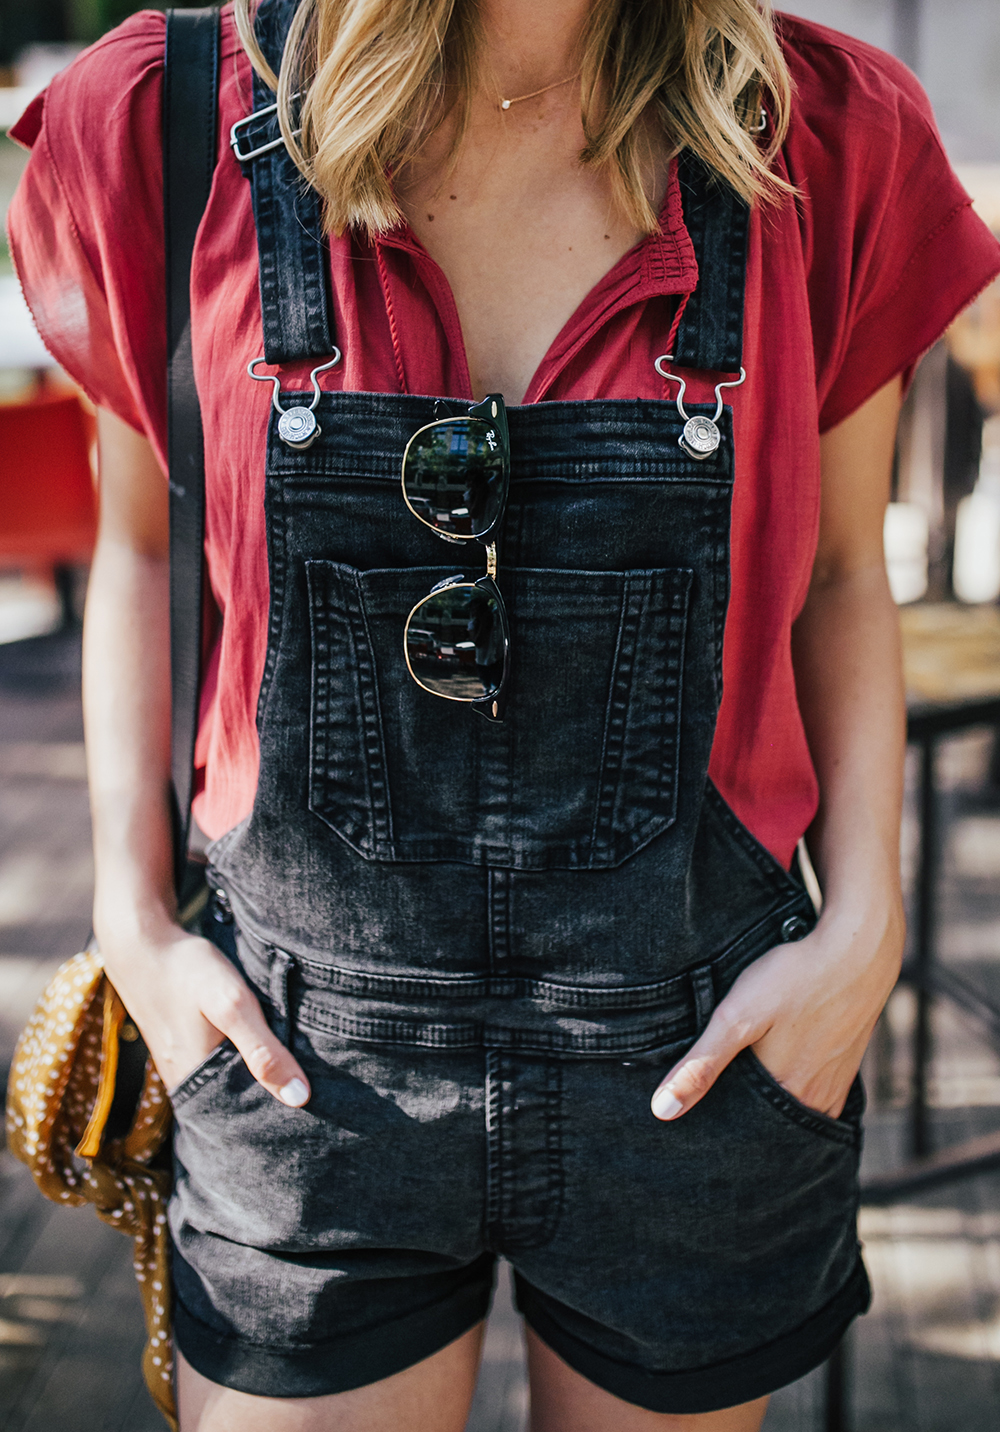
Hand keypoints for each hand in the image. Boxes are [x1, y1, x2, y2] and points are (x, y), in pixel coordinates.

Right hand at [99, 923, 310, 1105]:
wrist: (142, 944)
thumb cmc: (188, 971)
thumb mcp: (231, 1004)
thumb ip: (263, 1050)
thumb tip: (299, 1097)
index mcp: (199, 1085)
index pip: (250, 1118)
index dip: (284, 1110)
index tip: (319, 1100)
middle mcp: (187, 1084)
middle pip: (241, 1103)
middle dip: (274, 1095)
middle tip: (317, 1082)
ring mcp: (181, 1067)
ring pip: (230, 1083)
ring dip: (258, 1074)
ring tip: (294, 1063)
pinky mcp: (182, 1049)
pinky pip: (218, 1066)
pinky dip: (242, 1059)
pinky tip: (263, 1046)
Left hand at [650, 900, 902, 1121]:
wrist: (859, 949)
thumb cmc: (795, 977)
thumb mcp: (737, 1016)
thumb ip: (702, 1064)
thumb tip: (662, 1111)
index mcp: (787, 1095)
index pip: (742, 1130)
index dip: (716, 1125)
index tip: (693, 1120)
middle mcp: (815, 1099)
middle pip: (769, 1121)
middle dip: (742, 1115)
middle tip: (713, 1101)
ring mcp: (835, 1082)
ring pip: (792, 1105)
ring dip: (769, 1100)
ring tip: (741, 1085)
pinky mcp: (846, 1063)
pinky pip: (815, 1089)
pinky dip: (794, 1084)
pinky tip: (780, 1065)